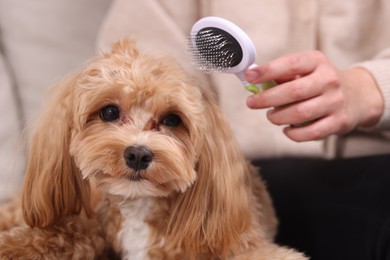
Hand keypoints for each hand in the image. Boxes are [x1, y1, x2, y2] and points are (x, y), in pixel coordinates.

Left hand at [245, 51, 383, 141]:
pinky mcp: (338, 122)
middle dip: (267, 99)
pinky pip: (310, 132)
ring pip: (300, 113)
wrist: (357, 96)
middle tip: (252, 103)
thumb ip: (282, 75)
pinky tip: (287, 129)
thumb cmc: (320, 83)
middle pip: (293, 91)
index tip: (250, 76)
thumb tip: (254, 82)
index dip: (268, 70)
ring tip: (271, 116)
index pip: (291, 64)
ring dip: (278, 117)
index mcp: (317, 62)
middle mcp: (329, 80)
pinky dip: (293, 133)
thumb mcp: (306, 70)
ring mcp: (335, 101)